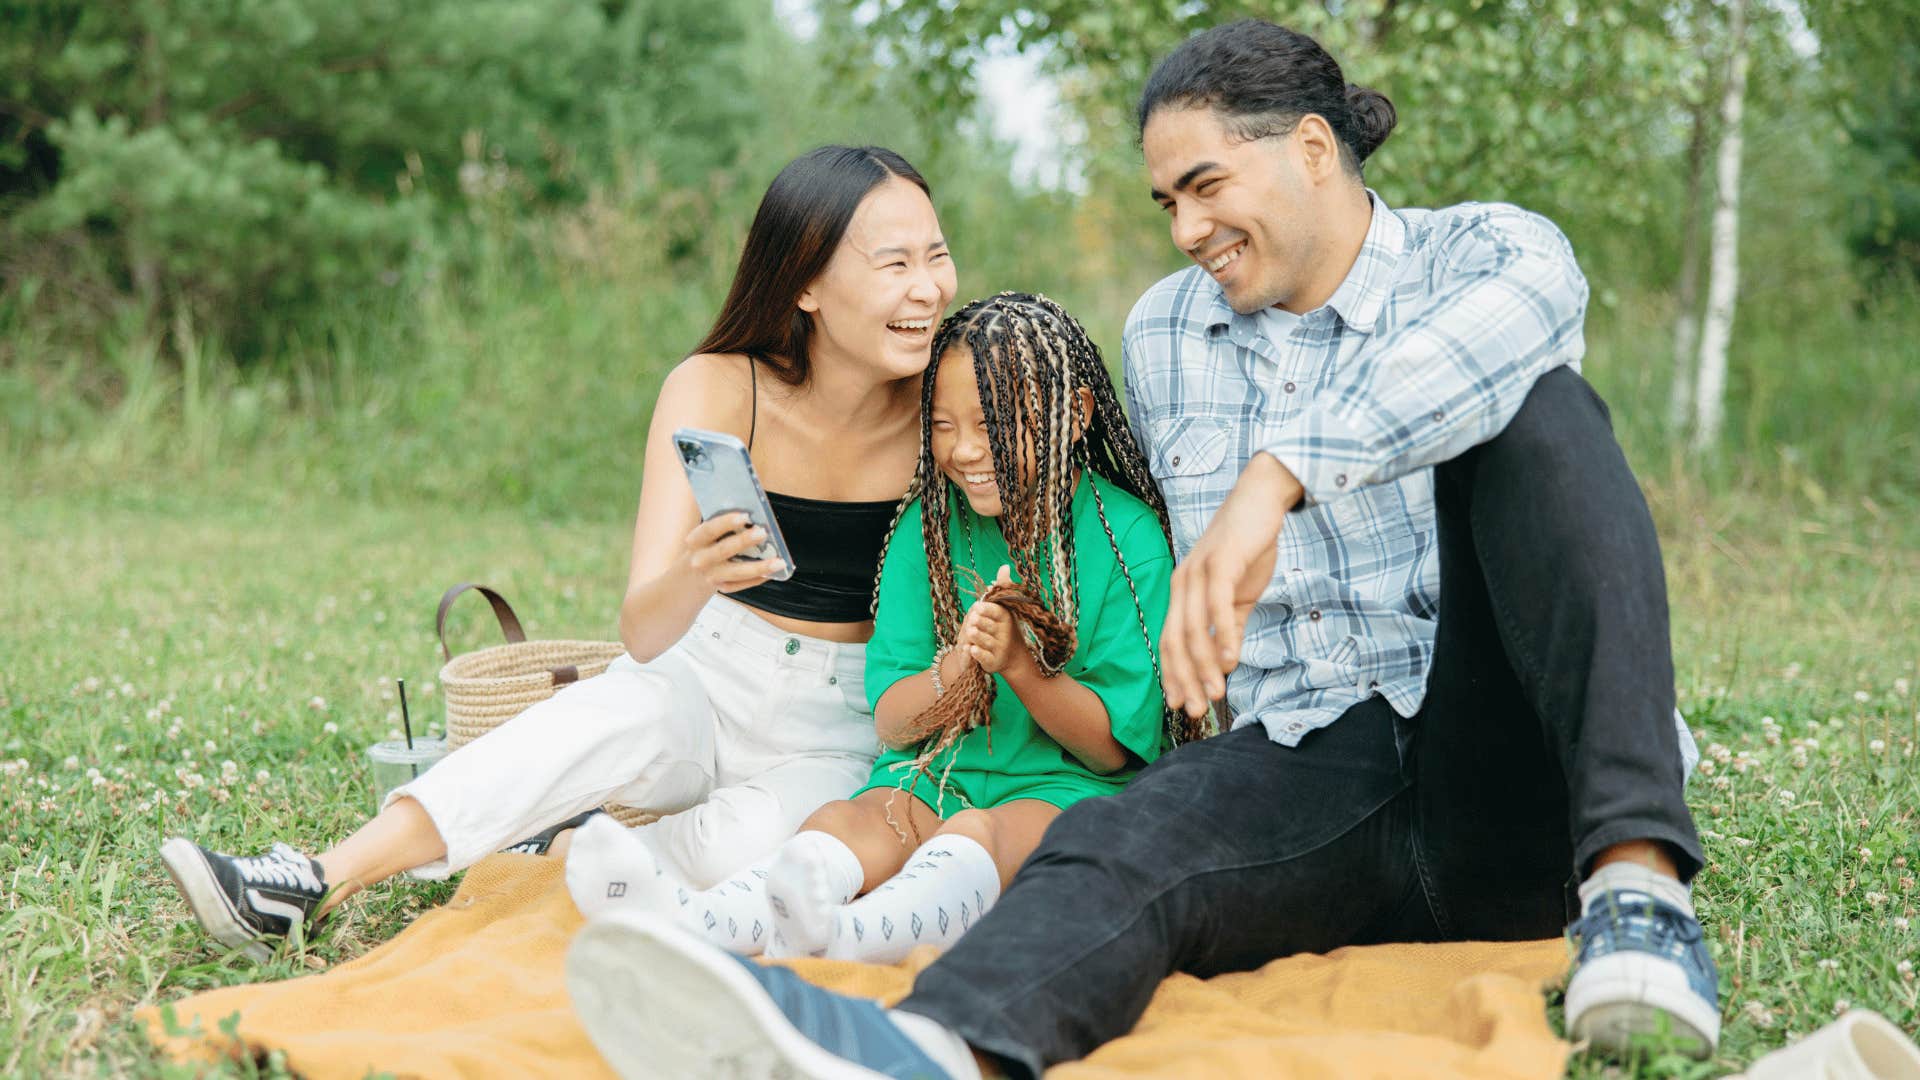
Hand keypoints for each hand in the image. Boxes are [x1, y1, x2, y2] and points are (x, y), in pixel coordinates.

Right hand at [683, 512, 785, 593]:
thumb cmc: (706, 545)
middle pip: (724, 550)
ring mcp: (711, 576)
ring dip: (759, 567)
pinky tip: (773, 572)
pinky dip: (759, 577)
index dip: (726, 522)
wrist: (690, 575)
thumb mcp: (706, 534)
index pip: (710, 529)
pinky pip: (743, 583)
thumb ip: (723, 523)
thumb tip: (751, 514)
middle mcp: (700, 560)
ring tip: (779, 562)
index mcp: (695, 540)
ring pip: (737, 572)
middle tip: (763, 532)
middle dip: (744, 541)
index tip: (745, 516)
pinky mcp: (722, 587)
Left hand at [960, 565, 1031, 675]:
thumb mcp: (1004, 607)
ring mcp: (999, 648)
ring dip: (975, 636)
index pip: (994, 611)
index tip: (977, 607)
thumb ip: (1002, 587)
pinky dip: (976, 653)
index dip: (985, 609)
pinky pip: (983, 656)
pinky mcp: (993, 662)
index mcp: (1005, 618)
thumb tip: (1004, 566)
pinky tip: (970, 649)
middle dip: (978, 623)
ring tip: (971, 633)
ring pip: (983, 640)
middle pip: (987, 625)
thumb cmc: (1003, 627)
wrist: (1011, 655)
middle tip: (973, 620)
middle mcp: (1004, 633)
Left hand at [1161, 453, 1299, 718]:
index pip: (1170, 641)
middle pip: (1176, 641)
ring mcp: (1198, 572)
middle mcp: (1183, 583)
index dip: (1173, 675)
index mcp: (1182, 591)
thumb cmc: (1249, 547)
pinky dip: (1223, 635)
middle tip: (1198, 711)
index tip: (1182, 706)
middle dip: (1186, 680)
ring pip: (1194, 628)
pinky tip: (1231, 660)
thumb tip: (1227, 661)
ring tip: (1216, 692)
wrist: (1262, 499)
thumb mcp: (1238, 593)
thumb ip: (1230, 625)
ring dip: (1204, 665)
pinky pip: (1217, 606)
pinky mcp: (1220, 562)